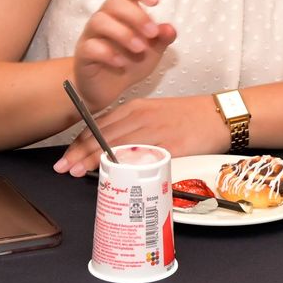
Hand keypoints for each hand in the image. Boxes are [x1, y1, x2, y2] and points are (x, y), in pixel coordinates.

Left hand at [53, 95, 226, 175]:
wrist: (219, 116)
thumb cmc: (188, 116)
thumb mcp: (155, 113)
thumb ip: (132, 128)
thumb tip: (108, 149)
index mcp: (136, 108)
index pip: (99, 126)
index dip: (79, 143)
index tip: (65, 157)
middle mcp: (142, 117)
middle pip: (103, 136)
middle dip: (79, 153)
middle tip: (63, 167)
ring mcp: (155, 132)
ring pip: (117, 146)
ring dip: (93, 160)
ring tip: (76, 172)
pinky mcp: (170, 146)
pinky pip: (142, 157)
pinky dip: (124, 165)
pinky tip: (111, 174)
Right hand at [71, 0, 177, 112]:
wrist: (109, 87)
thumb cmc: (131, 60)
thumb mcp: (154, 50)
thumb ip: (162, 37)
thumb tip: (170, 28)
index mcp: (122, 10)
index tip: (156, 2)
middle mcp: (104, 17)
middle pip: (113, 2)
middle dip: (137, 16)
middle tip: (152, 34)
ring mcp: (91, 35)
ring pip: (99, 20)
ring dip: (124, 34)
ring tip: (140, 49)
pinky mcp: (83, 54)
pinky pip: (90, 46)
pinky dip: (108, 53)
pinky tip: (121, 63)